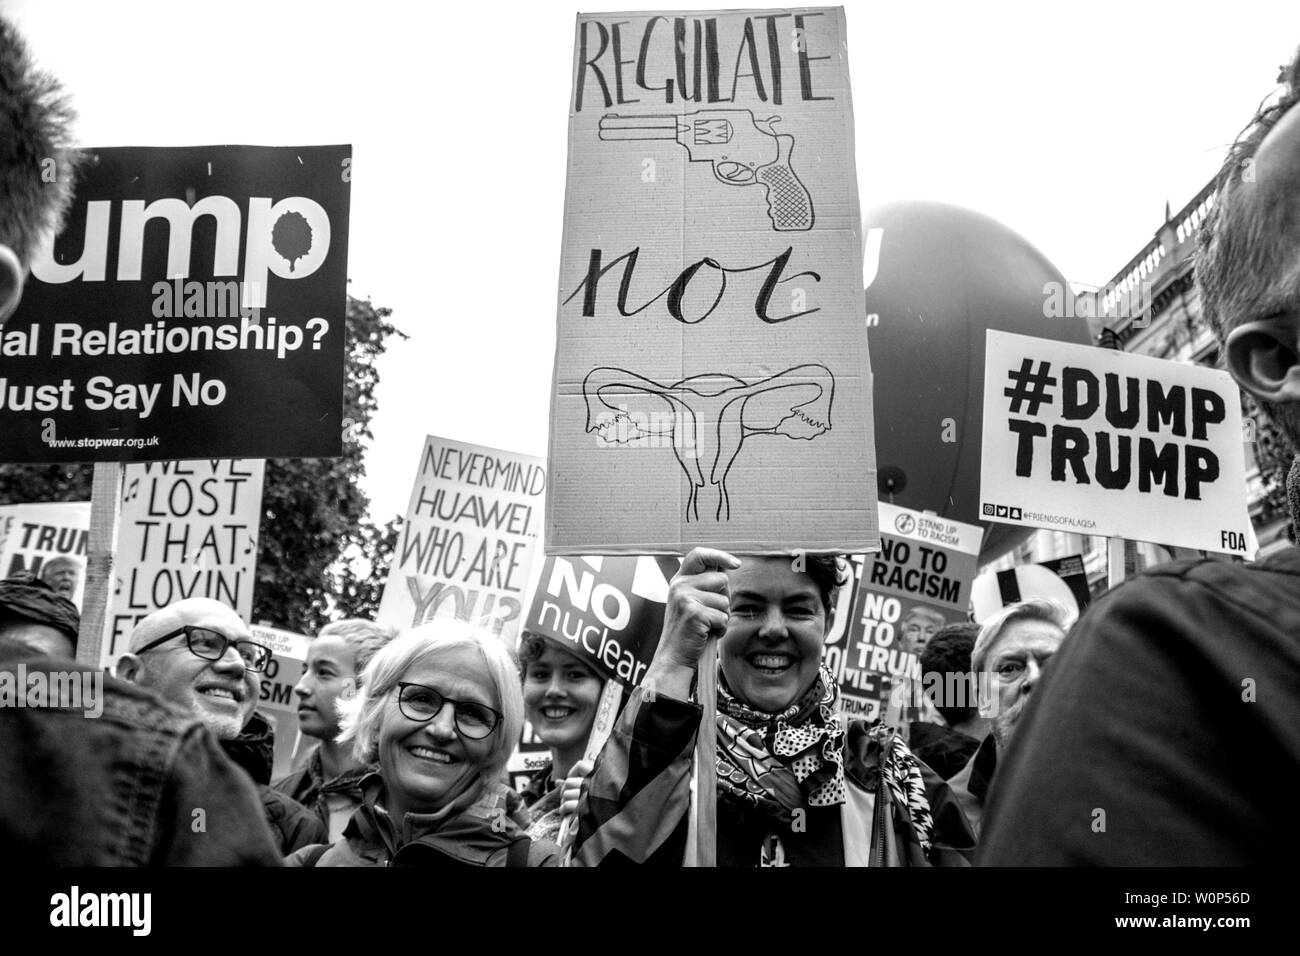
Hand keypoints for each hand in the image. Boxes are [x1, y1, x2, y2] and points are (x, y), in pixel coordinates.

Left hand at [559, 759, 594, 816]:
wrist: (609, 820)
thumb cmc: (598, 804)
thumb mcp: (589, 790)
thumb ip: (574, 783)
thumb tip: (557, 782)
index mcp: (597, 777)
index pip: (580, 765)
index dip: (573, 773)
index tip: (573, 780)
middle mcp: (593, 785)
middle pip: (568, 782)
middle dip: (564, 791)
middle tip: (565, 797)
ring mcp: (588, 797)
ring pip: (566, 794)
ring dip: (563, 802)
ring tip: (565, 806)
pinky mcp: (584, 809)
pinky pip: (567, 805)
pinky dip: (563, 809)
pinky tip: (564, 812)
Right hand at [641, 547, 740, 699]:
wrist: (673, 658)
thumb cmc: (689, 631)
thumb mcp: (691, 602)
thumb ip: (704, 585)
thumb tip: (727, 569)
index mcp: (679, 580)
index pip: (698, 555)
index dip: (719, 555)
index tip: (736, 564)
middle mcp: (679, 585)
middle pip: (721, 579)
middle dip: (723, 599)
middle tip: (708, 614)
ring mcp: (684, 598)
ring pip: (725, 600)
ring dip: (721, 616)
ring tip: (705, 626)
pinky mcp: (693, 613)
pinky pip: (723, 617)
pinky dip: (720, 629)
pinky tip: (706, 634)